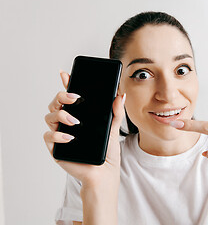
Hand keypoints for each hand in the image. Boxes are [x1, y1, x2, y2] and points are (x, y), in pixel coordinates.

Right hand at [43, 70, 125, 187]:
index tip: (65, 73)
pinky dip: (57, 135)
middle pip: (56, 103)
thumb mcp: (113, 128)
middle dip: (62, 96)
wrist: (104, 172)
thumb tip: (120, 95)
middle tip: (74, 97)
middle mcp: (67, 122)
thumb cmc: (107, 150)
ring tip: (75, 122)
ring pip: (49, 117)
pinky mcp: (56, 148)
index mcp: (79, 115)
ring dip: (61, 115)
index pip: (69, 96)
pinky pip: (48, 137)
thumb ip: (116, 112)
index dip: (65, 83)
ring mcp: (60, 134)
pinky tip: (69, 137)